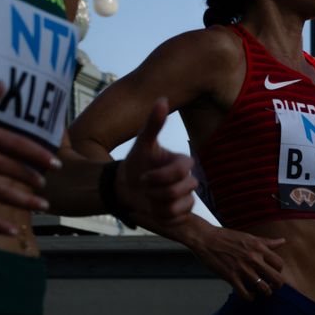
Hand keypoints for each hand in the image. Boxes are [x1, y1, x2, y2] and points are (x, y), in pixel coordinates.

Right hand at [0, 83, 54, 234]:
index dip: (38, 154)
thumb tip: (3, 85)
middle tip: (47, 185)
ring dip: (24, 201)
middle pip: (13, 169)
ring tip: (42, 205)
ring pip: (1, 192)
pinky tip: (11, 231)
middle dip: (34, 179)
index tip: (55, 162)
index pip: (16, 143)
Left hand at [114, 99, 196, 227]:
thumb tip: (162, 98)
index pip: (181, 170)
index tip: (142, 177)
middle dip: (157, 191)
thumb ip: (154, 123)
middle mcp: (188, 179)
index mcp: (181, 162)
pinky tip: (152, 209)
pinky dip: (162, 215)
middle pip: (181, 189)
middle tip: (143, 188)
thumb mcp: (142, 143)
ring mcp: (187, 196)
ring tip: (147, 199)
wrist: (127, 187)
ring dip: (158, 204)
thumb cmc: (136, 163)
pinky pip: (177, 216)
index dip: (160, 176)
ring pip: (179, 204)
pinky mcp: (183, 212)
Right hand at [189, 226, 286, 298]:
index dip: (278, 271)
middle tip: (272, 286)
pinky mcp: (231, 277)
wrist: (206, 239)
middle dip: (277, 285)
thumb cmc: (226, 237)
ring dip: (264, 292)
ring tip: (261, 291)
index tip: (274, 272)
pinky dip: (250, 297)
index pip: (279, 264)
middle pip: (276, 278)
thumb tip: (282, 242)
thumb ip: (266, 242)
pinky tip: (250, 294)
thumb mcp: (249, 237)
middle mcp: (253, 259)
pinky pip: (245, 294)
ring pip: (263, 288)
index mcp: (259, 248)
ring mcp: (243, 269)